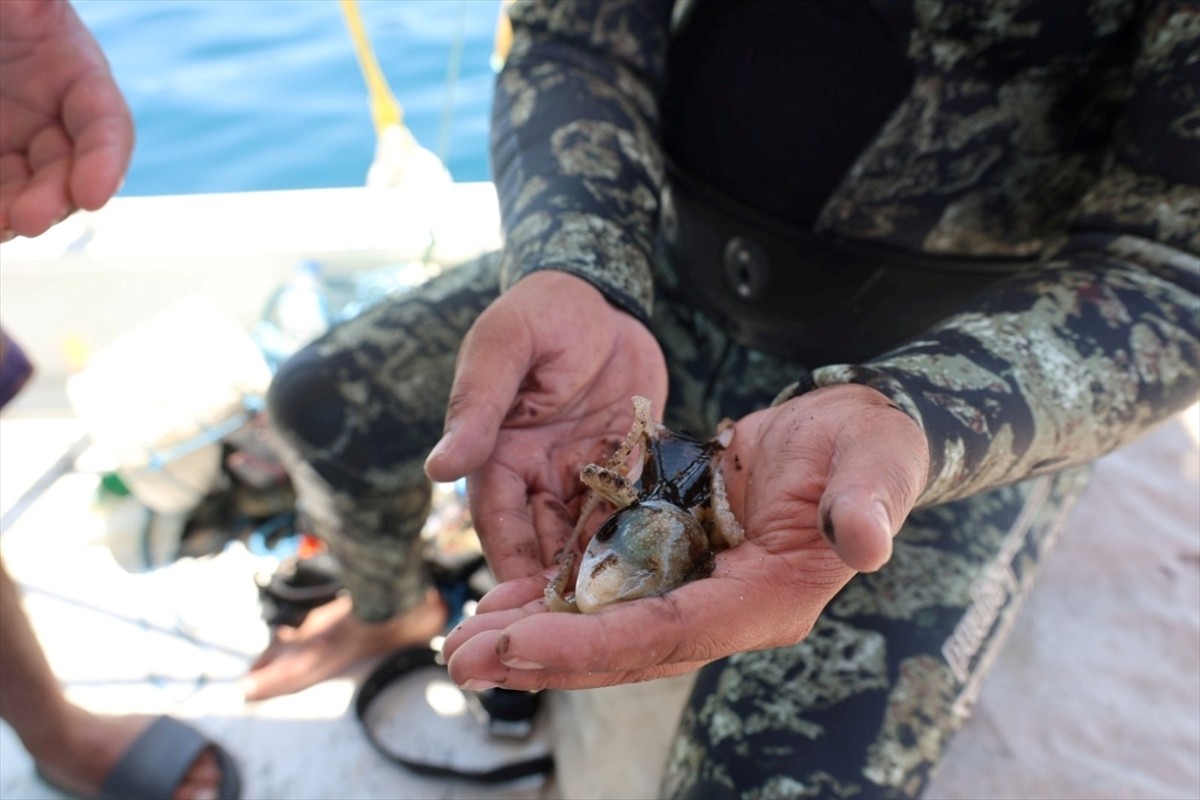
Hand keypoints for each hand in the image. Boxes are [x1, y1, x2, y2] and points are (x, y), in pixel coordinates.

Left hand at [0, 0, 132, 240]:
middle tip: (25, 220)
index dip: (105, 161)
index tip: (93, 196)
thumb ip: (40, 2)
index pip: (104, 120)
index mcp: (66, 60)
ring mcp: (6, 132)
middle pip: (65, 167)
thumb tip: (42, 5)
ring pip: (24, 188)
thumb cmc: (4, 4)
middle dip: (52, 199)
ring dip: (15, 214)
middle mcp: (43, 105)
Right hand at [424, 269, 668, 581]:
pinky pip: (633, 508)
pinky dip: (643, 536)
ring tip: (629, 612)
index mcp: (499, 455)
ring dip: (604, 570)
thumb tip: (437, 468)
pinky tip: (665, 568)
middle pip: (545, 543)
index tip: (522, 611)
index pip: (499, 523)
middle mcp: (539, 474)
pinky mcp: (627, 466)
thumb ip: (478, 406)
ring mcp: (585, 473)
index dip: (510, 566)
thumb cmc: (542, 311)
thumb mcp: (506, 348)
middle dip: (560, 585)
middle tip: (588, 632)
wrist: (603, 293)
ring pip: (591, 535)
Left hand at [441, 384, 928, 689]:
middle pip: (624, 648)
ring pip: (606, 628)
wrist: (855, 436)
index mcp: (768, 598)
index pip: (669, 633)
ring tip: (462, 644)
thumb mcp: (875, 462)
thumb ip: (867, 501)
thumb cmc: (870, 447)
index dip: (595, 645)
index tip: (520, 647)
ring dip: (534, 637)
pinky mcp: (678, 560)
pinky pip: (609, 592)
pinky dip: (556, 600)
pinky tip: (504, 602)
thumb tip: (866, 541)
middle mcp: (726, 608)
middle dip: (542, 656)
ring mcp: (700, 590)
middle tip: (461, 662)